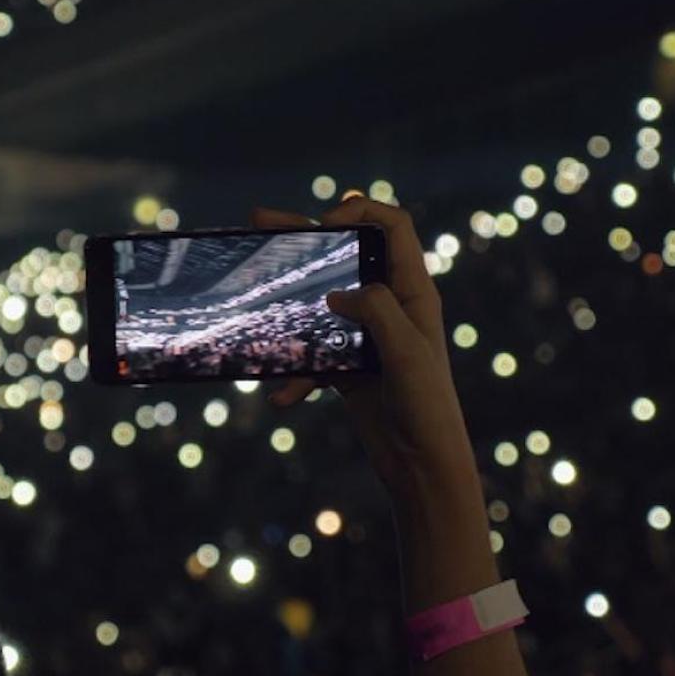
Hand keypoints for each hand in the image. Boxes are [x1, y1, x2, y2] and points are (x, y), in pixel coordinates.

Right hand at [252, 198, 474, 502]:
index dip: (361, 211)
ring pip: (320, 300)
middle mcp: (390, 304)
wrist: (422, 464)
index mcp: (413, 291)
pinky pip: (312, 353)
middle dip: (304, 236)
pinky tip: (281, 397)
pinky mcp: (347, 364)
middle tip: (259, 220)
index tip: (325, 224)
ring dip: (286, 299)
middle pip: (346, 254)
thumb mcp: (406, 352)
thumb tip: (337, 294)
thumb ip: (377, 311)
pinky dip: (295, 372)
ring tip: (249, 288)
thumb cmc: (426, 405)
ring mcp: (365, 334)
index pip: (393, 227)